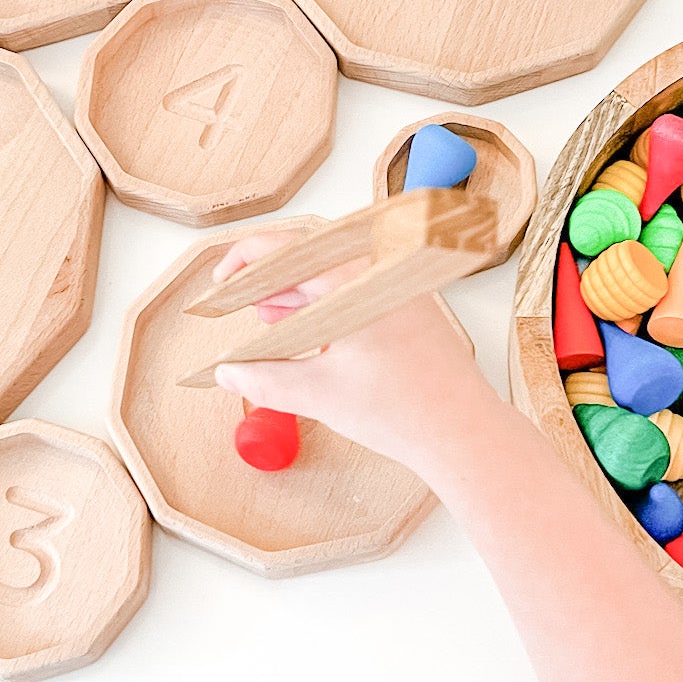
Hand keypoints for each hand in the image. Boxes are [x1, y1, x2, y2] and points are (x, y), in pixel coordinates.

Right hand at [209, 230, 499, 473]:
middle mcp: (378, 272)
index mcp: (351, 281)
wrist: (462, 430)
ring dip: (297, 288)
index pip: (284, 250)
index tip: (220, 284)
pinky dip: (326, 298)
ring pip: (334, 269)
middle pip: (309, 252)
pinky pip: (357, 285)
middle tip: (238, 297)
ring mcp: (398, 286)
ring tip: (267, 315)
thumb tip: (229, 372)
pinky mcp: (409, 304)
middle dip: (268, 274)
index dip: (242, 262)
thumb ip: (264, 378)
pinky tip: (307, 326)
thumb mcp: (317, 395)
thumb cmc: (403, 410)